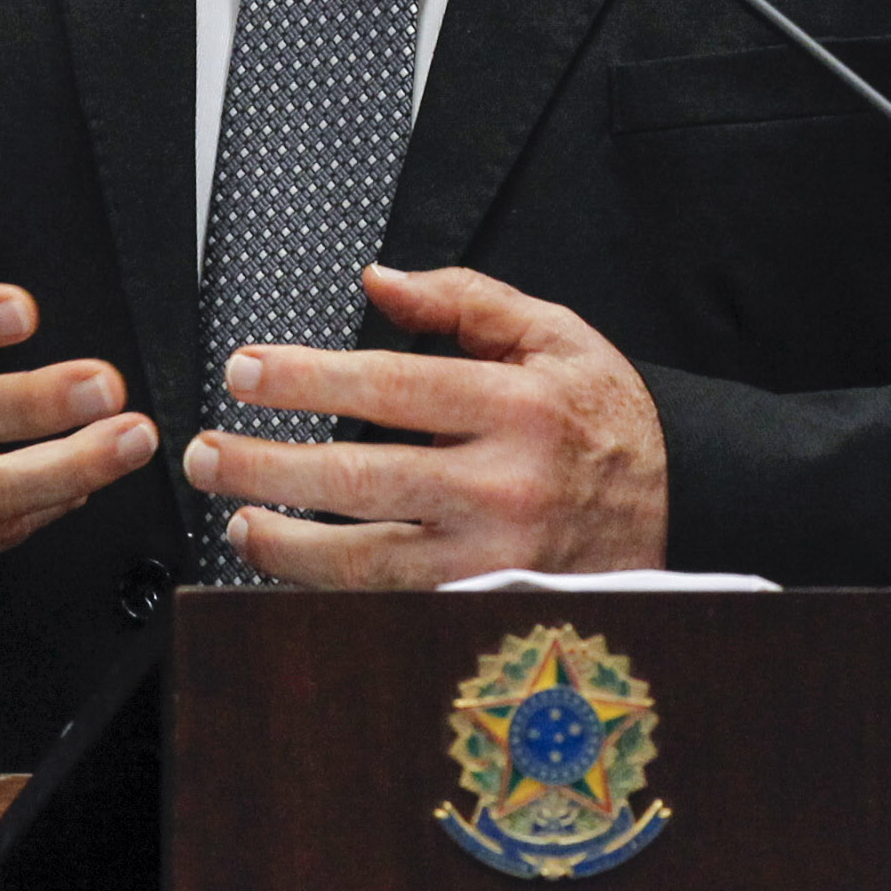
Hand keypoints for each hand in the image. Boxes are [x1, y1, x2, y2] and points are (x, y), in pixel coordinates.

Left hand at [180, 263, 666, 586]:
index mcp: (516, 407)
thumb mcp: (556, 335)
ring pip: (366, 562)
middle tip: (205, 454)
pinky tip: (293, 572)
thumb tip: (379, 282)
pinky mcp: (489, 607)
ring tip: (235, 521)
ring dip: (284, 545)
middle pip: (359, 479)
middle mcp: (503, 487)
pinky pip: (395, 606)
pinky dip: (333, 594)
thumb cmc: (609, 419)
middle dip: (265, 466)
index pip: (389, 387)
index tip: (245, 372)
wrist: (685, 506)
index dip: (306, 379)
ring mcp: (495, 559)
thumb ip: (466, 301)